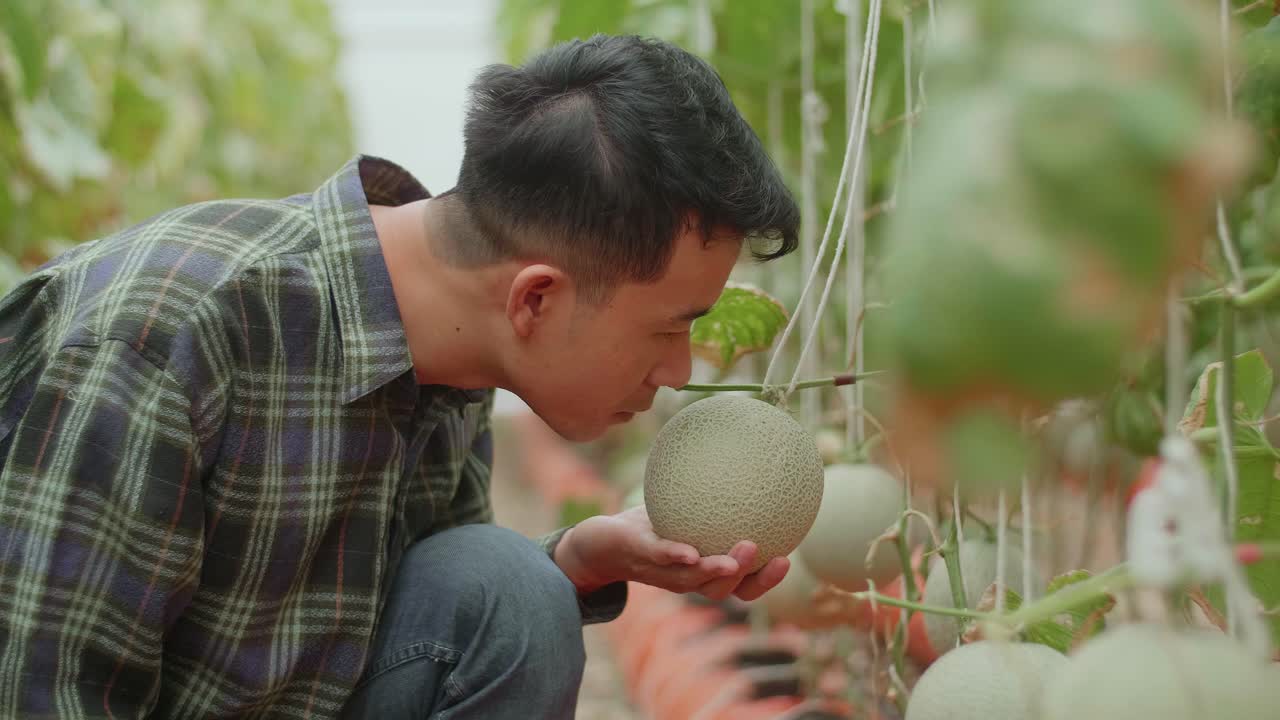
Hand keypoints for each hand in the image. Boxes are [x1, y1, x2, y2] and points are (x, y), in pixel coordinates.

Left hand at [553, 505, 789, 601]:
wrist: (598, 541)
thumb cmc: (646, 526)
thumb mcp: (680, 509)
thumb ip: (708, 495)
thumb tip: (740, 458)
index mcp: (700, 572)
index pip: (740, 585)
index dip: (765, 580)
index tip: (788, 559)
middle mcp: (684, 578)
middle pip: (726, 590)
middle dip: (753, 580)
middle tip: (777, 557)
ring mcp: (661, 571)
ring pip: (695, 581)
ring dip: (720, 570)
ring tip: (743, 553)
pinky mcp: (638, 556)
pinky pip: (660, 558)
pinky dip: (676, 557)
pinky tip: (691, 551)